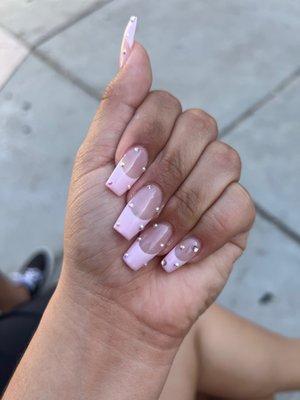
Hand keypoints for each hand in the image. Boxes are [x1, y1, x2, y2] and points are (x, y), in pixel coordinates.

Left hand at [61, 39, 254, 348]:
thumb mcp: (92, 164)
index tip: (118, 176)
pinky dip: (202, 234)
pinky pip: (238, 206)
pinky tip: (177, 255)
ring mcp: (214, 187)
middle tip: (132, 215)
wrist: (112, 297)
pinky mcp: (235, 222)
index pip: (167, 103)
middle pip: (201, 126)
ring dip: (178, 208)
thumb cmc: (96, 235)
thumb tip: (135, 43)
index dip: (143, 137)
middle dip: (161, 176)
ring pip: (225, 163)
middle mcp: (188, 156)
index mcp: (154, 139)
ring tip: (150, 242)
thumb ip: (116, 105)